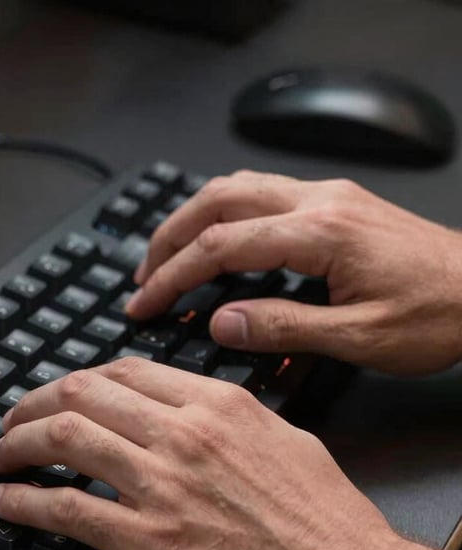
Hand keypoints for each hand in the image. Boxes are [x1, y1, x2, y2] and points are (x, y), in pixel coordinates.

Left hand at [0, 359, 446, 549]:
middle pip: (82, 394)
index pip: (123, 372)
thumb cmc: (326, 522)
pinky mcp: (146, 542)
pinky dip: (23, 501)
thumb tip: (189, 414)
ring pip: (64, 438)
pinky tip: (2, 502)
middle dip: (34, 403)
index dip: (80, 381)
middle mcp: (182, 434)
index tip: (61, 394)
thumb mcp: (282, 441)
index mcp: (216, 405)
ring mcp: (160, 486)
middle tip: (14, 420)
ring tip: (0, 455)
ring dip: (18, 445)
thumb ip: (227, 420)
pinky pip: (65, 509)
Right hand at [126, 170, 461, 374]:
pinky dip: (222, 213)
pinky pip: (260, 193)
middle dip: (167, 239)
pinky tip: (214, 238)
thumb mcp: (359, 337)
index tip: (143, 303)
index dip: (172, 276)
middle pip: (216, 202)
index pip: (220, 246)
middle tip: (141, 278)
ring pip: (236, 188)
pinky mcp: (335, 204)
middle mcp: (319, 202)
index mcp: (321, 233)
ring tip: (165, 256)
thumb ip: (284, 328)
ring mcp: (327, 196)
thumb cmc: (439, 315)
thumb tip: (222, 323)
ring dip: (191, 219)